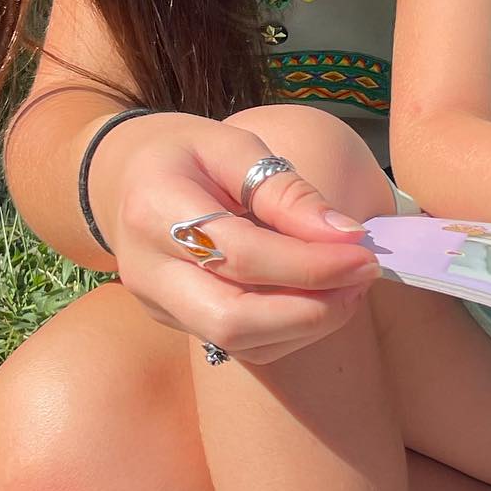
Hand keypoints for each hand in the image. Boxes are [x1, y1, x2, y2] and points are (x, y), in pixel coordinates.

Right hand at [88, 112, 379, 362]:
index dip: (309, 262)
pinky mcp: (175, 322)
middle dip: (310, 310)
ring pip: (237, 342)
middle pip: (231, 319)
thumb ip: (284, 189)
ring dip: (306, 325)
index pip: (241, 255)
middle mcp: (147, 270)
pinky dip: (289, 331)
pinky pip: (238, 345)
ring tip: (350, 286)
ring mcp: (157, 304)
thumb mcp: (233, 146)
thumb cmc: (188, 154)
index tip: (362, 250)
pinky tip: (321, 299)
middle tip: (363, 276)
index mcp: (155, 209)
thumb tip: (343, 233)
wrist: (127, 178)